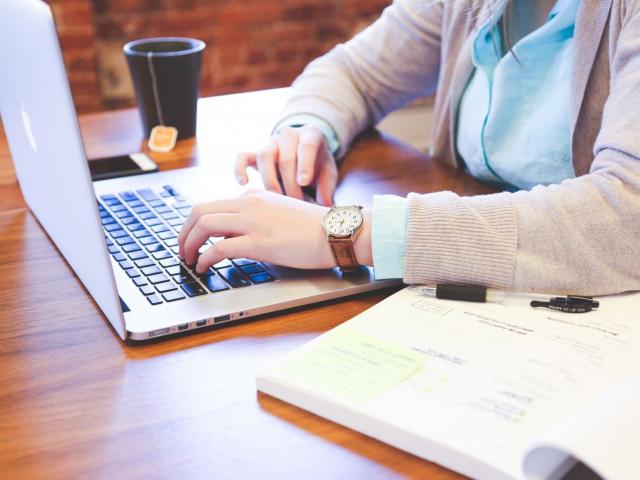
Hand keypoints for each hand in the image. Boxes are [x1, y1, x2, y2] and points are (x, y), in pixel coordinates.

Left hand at [178, 190, 371, 273]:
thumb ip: (259, 217)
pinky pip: (219, 248)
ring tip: (188, 260)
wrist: (337, 231)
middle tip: (182, 250)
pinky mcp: (259, 242)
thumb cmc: (315, 228)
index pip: (213, 205)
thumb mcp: (281, 213)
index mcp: (254, 197)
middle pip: (200, 211)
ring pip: (204, 225)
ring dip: (189, 244)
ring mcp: (253, 222)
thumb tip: (237, 234)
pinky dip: (205, 258)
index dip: (196, 224)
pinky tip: (204, 268)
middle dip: (184, 232)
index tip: (193, 239)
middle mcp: (249, 204)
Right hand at [234, 125, 337, 205]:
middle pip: (285, 157)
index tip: (304, 182)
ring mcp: (270, 143)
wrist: (304, 154)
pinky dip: (240, 168)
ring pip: (264, 156)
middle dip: (290, 184)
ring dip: (270, 180)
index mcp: (310, 135)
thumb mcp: (328, 173)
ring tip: (276, 199)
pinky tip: (244, 183)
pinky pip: (242, 157)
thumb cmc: (318, 165)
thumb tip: (325, 206)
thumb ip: (327, 187)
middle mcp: (289, 135)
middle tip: (296, 203)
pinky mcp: (255, 153)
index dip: (304, 164)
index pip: (307, 146)